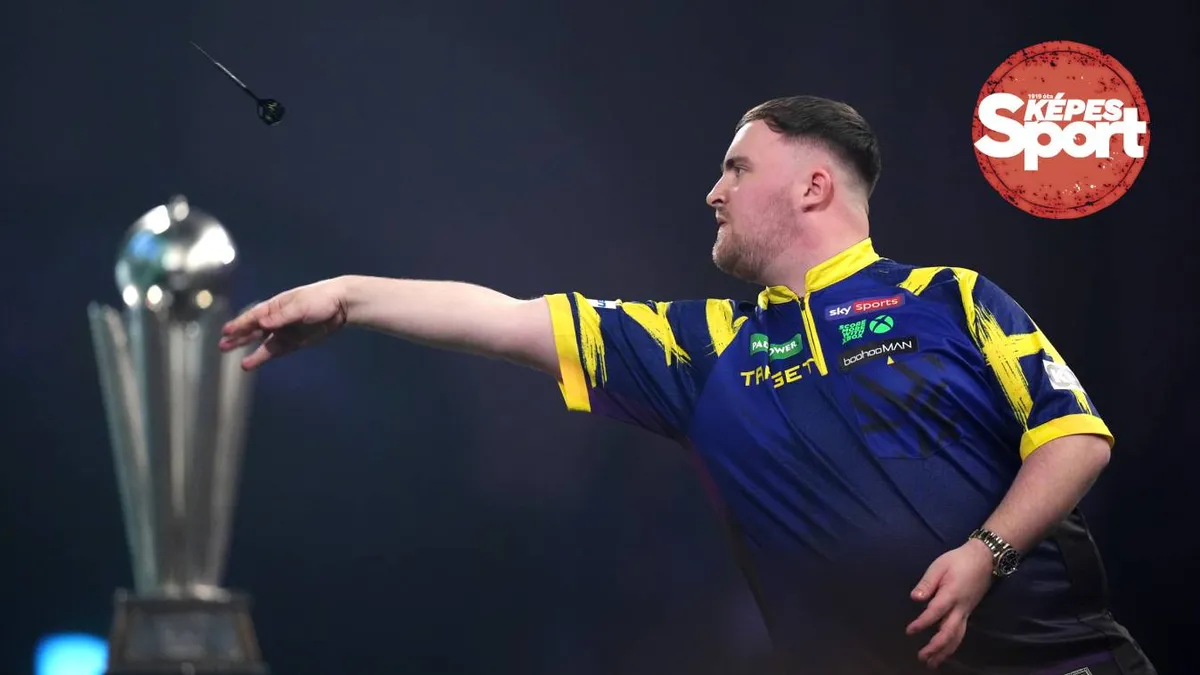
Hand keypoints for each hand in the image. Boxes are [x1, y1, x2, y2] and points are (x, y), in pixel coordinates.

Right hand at [219, 278, 349, 369]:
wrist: (342, 304)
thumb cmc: (319, 299)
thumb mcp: (299, 305)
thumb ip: (281, 316)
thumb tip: (262, 323)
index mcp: (275, 306)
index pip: (253, 316)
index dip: (239, 324)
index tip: (225, 332)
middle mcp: (278, 319)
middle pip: (255, 330)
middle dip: (240, 338)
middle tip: (223, 347)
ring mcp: (286, 331)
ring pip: (266, 343)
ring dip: (254, 352)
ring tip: (243, 364)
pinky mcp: (296, 341)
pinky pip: (279, 349)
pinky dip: (269, 355)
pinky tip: (258, 361)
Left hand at [905, 539, 994, 668]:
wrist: (984, 560)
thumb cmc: (958, 560)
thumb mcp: (939, 566)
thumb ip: (927, 583)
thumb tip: (915, 598)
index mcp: (951, 594)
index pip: (935, 612)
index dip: (922, 623)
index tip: (909, 631)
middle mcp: (960, 608)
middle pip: (949, 632)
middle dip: (935, 647)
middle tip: (921, 657)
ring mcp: (966, 612)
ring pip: (957, 637)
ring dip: (944, 652)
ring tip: (932, 663)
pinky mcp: (968, 613)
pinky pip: (961, 633)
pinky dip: (952, 645)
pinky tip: (945, 652)